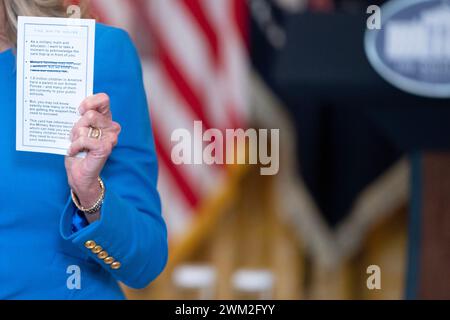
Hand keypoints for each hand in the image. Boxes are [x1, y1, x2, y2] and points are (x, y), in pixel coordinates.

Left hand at [65, 93, 120, 208]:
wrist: (79, 173)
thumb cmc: (77, 149)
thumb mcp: (77, 128)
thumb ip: (80, 115)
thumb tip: (75, 107)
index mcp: (105, 118)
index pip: (103, 99)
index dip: (89, 102)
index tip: (79, 110)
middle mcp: (111, 126)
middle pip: (89, 113)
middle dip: (77, 124)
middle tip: (77, 135)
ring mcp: (110, 137)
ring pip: (84, 125)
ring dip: (75, 136)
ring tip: (77, 144)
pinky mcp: (105, 147)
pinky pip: (83, 139)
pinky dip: (74, 146)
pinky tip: (74, 151)